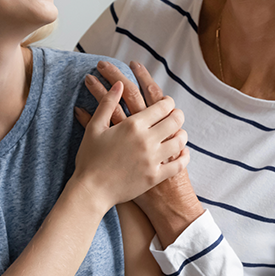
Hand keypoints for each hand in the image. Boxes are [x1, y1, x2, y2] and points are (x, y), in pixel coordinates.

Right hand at [78, 61, 203, 246]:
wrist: (91, 190)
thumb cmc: (90, 158)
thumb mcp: (95, 127)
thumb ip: (107, 103)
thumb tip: (119, 84)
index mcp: (133, 125)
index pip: (162, 106)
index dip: (168, 102)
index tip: (166, 103)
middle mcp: (147, 140)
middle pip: (175, 120)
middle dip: (178, 114)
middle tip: (175, 115)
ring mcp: (153, 159)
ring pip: (180, 140)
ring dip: (181, 133)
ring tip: (178, 132)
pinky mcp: (156, 176)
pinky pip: (179, 163)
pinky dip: (184, 156)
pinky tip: (182, 152)